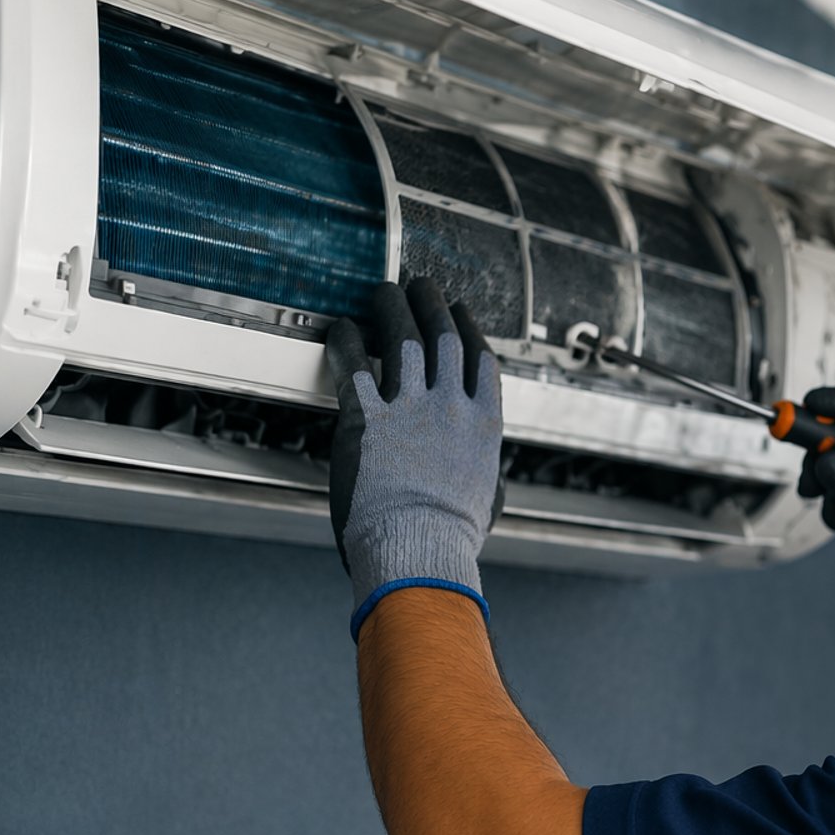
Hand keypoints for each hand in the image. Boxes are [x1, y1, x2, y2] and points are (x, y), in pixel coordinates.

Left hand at [325, 278, 504, 638]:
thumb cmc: (451, 537)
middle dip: (432, 305)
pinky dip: (347, 341)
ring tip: (384, 290)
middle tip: (421, 285)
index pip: (480, 360)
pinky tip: (342, 326)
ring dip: (393, 308)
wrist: (418, 548)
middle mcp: (451, 407)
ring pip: (403, 339)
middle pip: (443, 338)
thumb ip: (487, 478)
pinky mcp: (368, 418)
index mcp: (485, 426)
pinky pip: (355, 366)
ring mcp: (411, 409)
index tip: (461, 310)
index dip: (469, 328)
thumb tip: (492, 476)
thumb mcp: (486, 503)